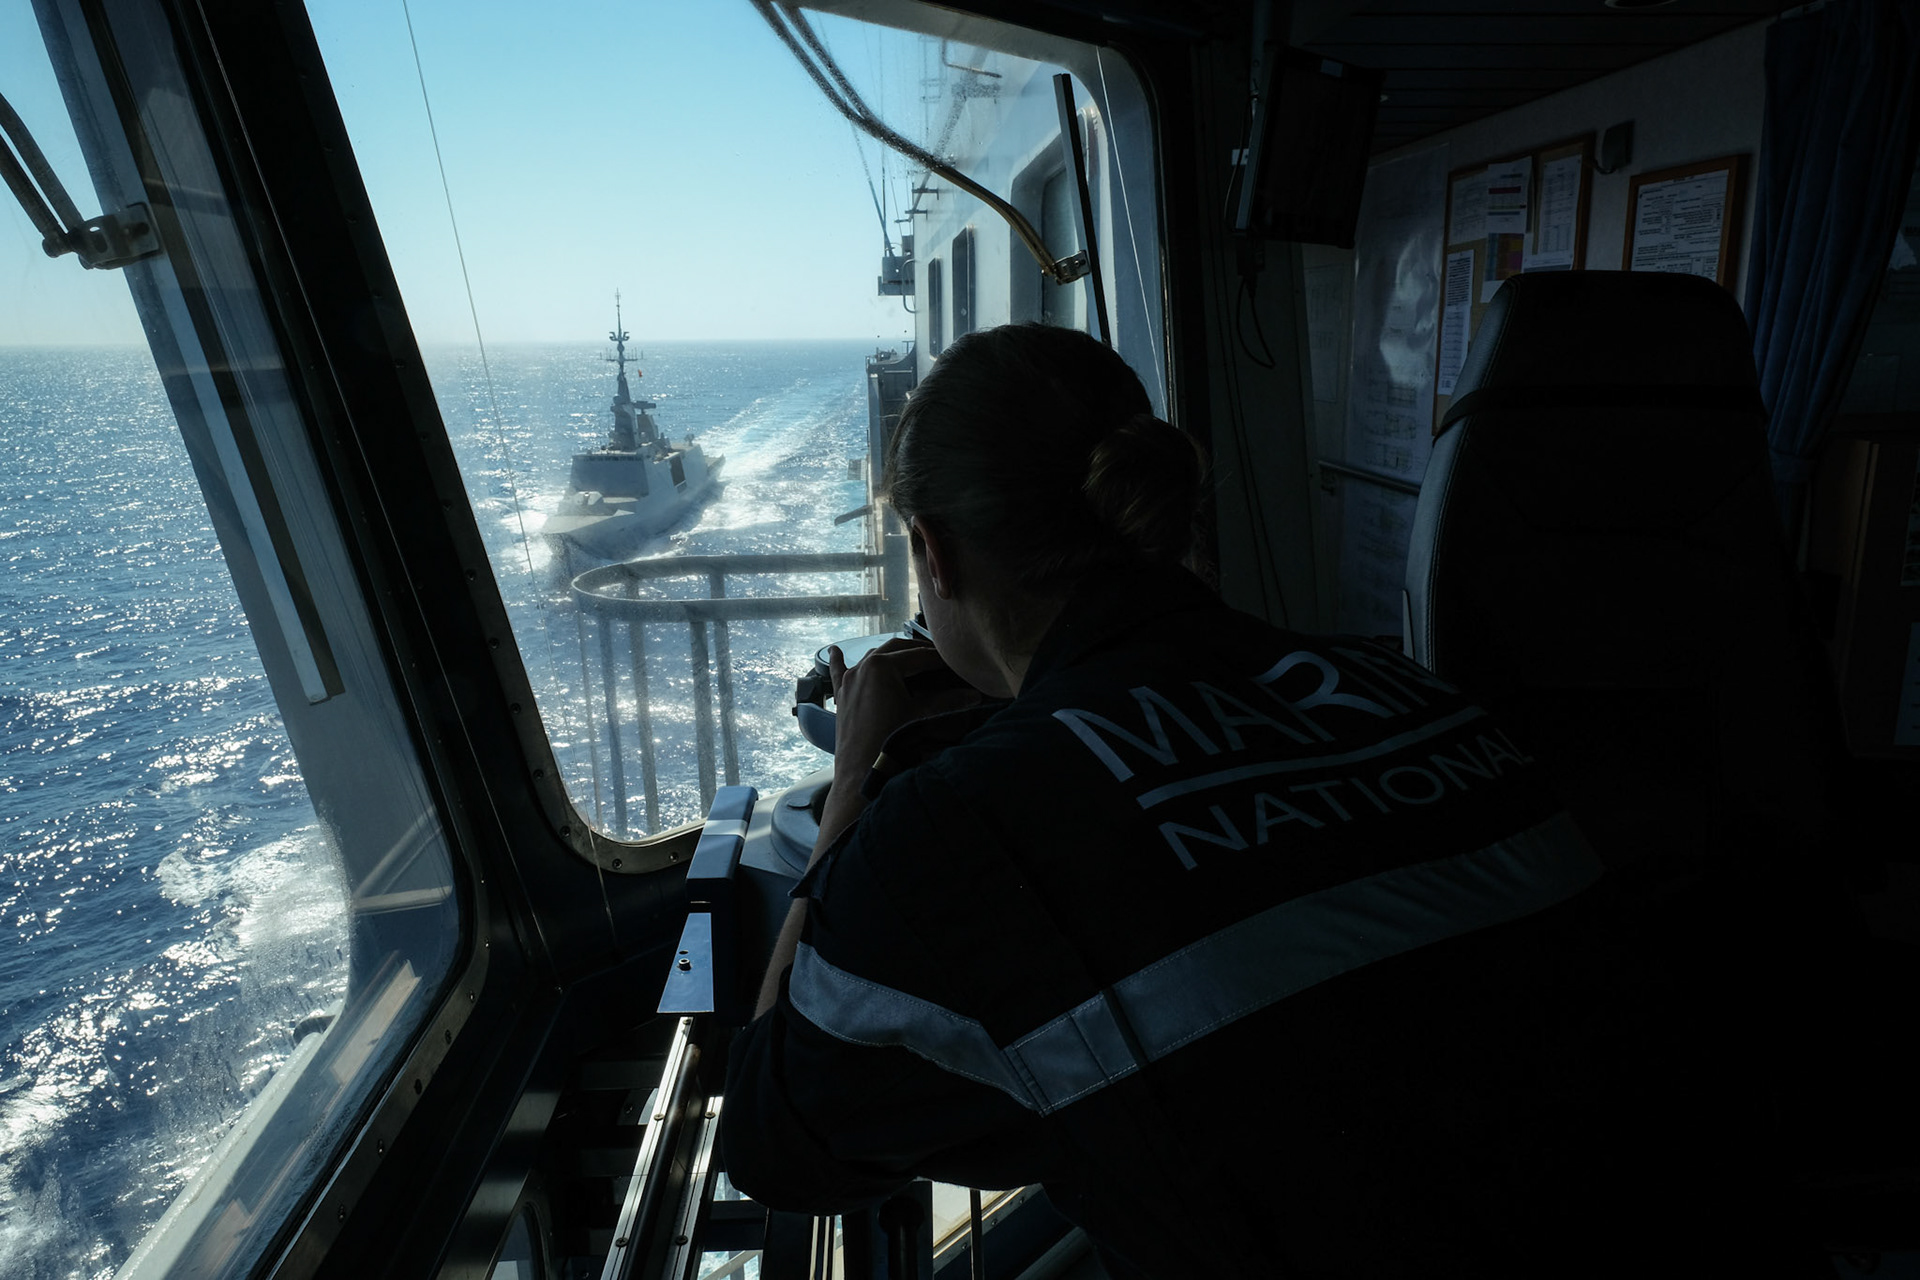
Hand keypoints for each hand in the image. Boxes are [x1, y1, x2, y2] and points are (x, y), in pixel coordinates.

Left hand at [814, 638, 978, 857]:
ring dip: (893, 656)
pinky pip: (839, 672)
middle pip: (897, 650)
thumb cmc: (891, 744)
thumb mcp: (922, 717)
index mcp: (882, 666)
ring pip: (873, 657)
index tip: (957, 662)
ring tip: (910, 659)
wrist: (861, 774)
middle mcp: (863, 667)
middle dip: (919, 653)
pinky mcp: (841, 696)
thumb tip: (975, 694)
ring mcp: (849, 681)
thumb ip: (948, 702)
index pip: (919, 656)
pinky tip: (834, 650)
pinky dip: (839, 660)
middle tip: (940, 660)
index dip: (941, 659)